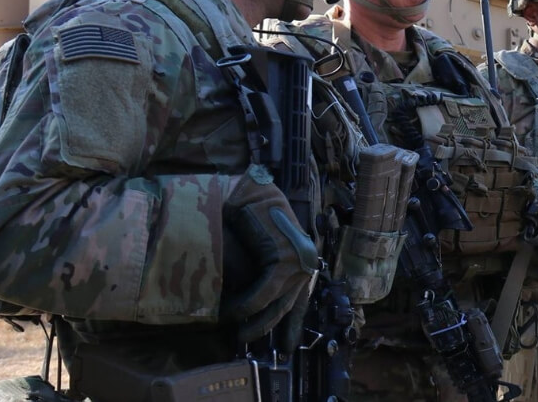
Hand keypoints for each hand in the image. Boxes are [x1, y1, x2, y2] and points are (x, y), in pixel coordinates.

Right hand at [222, 171, 320, 347]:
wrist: (247, 192)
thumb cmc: (249, 218)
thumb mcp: (257, 253)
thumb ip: (258, 276)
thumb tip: (250, 308)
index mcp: (302, 258)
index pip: (299, 298)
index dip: (292, 323)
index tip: (287, 345)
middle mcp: (305, 261)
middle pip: (287, 305)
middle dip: (267, 327)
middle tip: (247, 340)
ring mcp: (298, 261)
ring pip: (276, 304)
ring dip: (254, 322)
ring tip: (236, 332)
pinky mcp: (285, 260)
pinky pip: (265, 294)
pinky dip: (248, 306)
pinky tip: (233, 313)